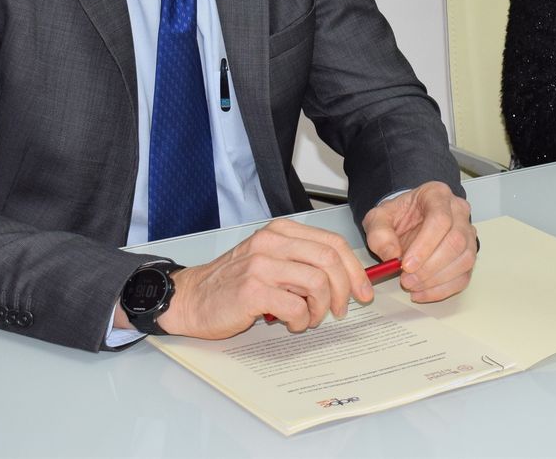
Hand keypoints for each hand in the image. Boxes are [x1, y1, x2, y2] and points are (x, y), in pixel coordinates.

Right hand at [153, 218, 373, 337]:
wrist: (192, 298)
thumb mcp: (269, 259)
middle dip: (345, 288)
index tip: (363, 290)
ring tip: (310, 318)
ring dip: (321, 308)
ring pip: (317, 282)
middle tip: (342, 309)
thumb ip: (301, 262)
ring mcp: (261, 265)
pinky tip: (291, 323)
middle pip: (330, 259)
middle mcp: (272, 242)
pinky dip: (302, 320)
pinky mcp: (253, 291)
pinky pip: (296, 307)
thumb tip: (346, 278)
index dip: (354, 269)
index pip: (332, 242)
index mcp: (280, 231)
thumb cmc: (233, 283)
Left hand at [362, 181, 475, 302]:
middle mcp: (458, 211)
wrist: (408, 221)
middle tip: (407, 279)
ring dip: (437, 280)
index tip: (406, 265)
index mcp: (437, 195)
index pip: (440, 219)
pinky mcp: (468, 255)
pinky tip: (422, 292)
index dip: (425, 245)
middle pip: (456, 241)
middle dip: (430, 266)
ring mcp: (467, 234)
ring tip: (412, 286)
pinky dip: (443, 289)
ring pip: (464, 260)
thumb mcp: (378, 218)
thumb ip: (379, 233)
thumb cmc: (398, 216)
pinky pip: (464, 276)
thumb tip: (391, 255)